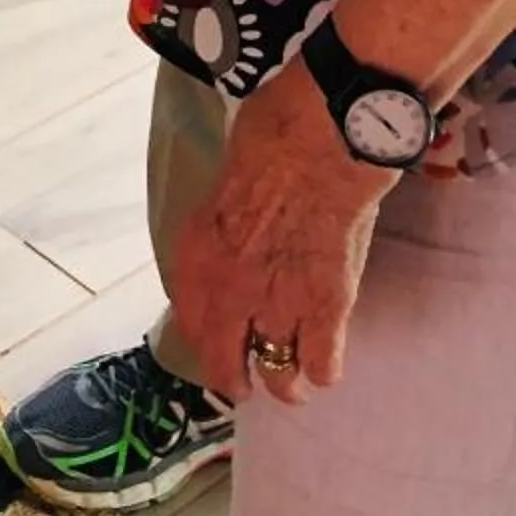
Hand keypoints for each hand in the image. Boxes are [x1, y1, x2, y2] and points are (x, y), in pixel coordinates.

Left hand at [165, 57, 393, 405]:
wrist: (325, 135)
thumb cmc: (274, 133)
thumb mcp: (226, 176)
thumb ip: (226, 218)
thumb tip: (241, 226)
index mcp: (197, 250)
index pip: (188, 319)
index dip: (201, 336)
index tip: (211, 341)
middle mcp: (229, 290)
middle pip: (224, 363)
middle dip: (234, 378)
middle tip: (245, 382)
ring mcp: (279, 304)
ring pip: (278, 377)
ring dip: (283, 382)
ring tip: (290, 380)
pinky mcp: (327, 310)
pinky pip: (323, 367)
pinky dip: (324, 368)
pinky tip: (326, 360)